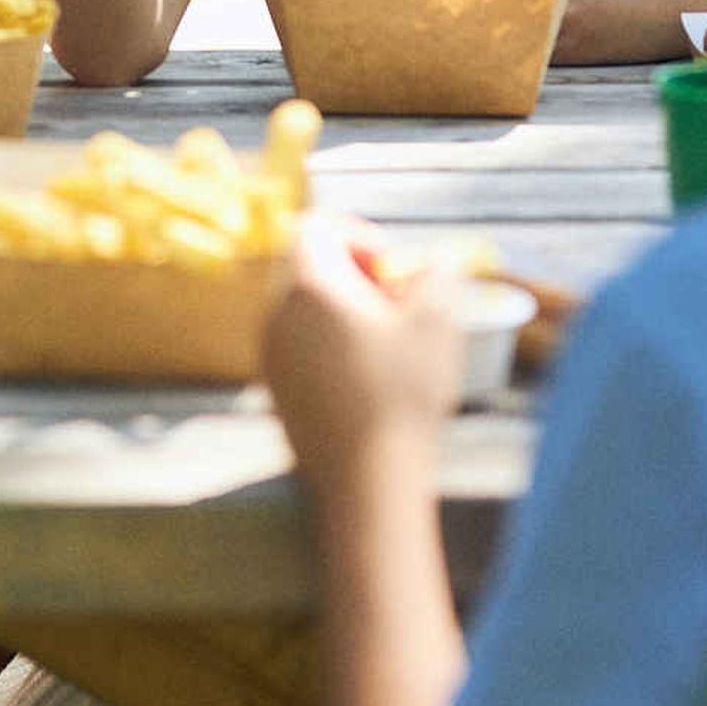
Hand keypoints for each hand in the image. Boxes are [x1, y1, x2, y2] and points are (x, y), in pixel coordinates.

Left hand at [262, 212, 463, 486]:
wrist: (367, 479)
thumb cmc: (402, 395)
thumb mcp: (436, 322)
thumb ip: (435, 275)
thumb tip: (433, 259)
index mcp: (307, 285)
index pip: (314, 226)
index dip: (357, 234)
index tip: (391, 269)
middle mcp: (275, 313)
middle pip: (305, 265)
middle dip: (353, 274)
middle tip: (394, 304)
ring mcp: (269, 353)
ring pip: (301, 307)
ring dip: (342, 311)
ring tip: (387, 344)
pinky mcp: (274, 389)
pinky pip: (297, 346)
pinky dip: (328, 345)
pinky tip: (368, 379)